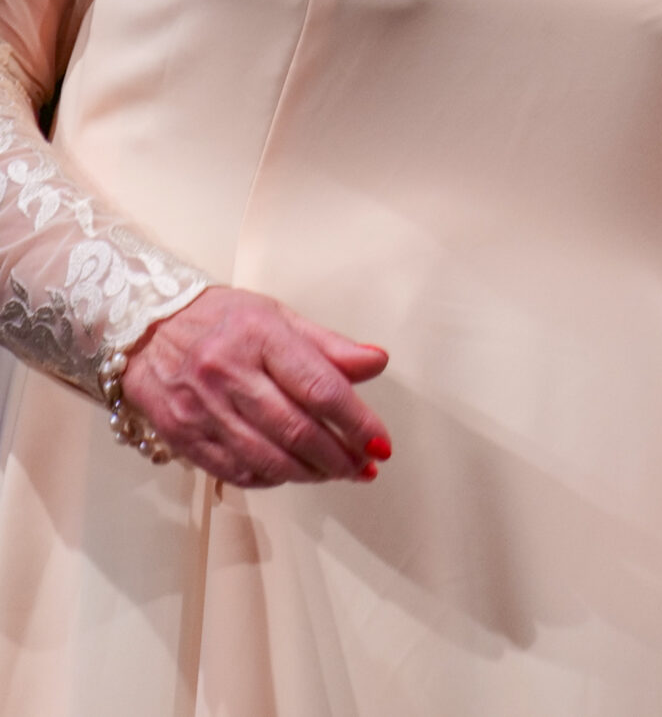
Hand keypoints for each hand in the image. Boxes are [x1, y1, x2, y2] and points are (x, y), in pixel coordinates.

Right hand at [122, 286, 391, 486]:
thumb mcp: (279, 317)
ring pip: (266, 457)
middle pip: (296, 429)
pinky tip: (292, 474)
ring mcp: (202, 409)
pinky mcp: (181, 436)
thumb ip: (329, 345)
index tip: (381, 443)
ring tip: (337, 473)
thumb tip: (377, 362)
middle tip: (365, 467)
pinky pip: (234, 470)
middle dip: (339, 456)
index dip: (357, 422)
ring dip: (310, 474)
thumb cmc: (222, 320)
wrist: (145, 329)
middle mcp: (229, 374)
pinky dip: (270, 478)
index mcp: (261, 337)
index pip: (320, 388)